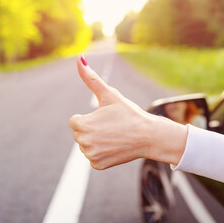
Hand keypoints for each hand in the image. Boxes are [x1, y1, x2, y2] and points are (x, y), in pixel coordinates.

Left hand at [68, 55, 186, 169]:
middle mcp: (83, 142)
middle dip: (92, 129)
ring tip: (114, 136)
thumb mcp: (109, 94)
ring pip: (86, 145)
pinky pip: (93, 157)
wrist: (149, 136)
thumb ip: (91, 78)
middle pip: (79, 133)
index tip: (105, 118)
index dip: (90, 118)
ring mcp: (91, 155)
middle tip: (111, 127)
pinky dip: (102, 152)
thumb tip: (79, 57)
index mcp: (82, 124)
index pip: (75, 121)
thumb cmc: (128, 113)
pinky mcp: (98, 165)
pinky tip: (115, 146)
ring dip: (96, 141)